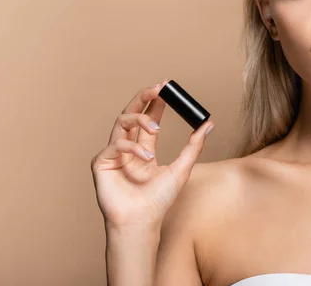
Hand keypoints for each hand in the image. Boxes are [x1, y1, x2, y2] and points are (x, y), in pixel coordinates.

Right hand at [90, 80, 214, 229]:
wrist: (143, 221)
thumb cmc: (159, 200)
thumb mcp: (182, 168)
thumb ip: (194, 145)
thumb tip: (208, 123)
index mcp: (142, 149)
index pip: (148, 118)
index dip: (156, 102)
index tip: (167, 88)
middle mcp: (127, 148)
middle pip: (131, 113)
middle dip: (143, 98)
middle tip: (158, 89)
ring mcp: (113, 155)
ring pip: (121, 122)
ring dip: (140, 119)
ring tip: (156, 127)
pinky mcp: (101, 163)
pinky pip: (115, 145)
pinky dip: (132, 148)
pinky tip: (145, 156)